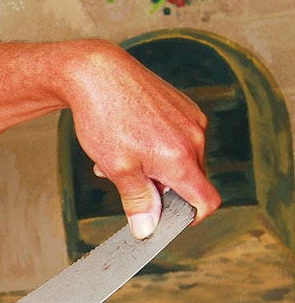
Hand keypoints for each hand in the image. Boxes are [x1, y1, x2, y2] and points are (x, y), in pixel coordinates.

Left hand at [65, 41, 220, 237]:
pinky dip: (156, 147)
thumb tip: (148, 229)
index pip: (207, 201)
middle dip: (161, 188)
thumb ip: (138, 201)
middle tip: (124, 180)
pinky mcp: (182, 106)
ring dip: (154, 167)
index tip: (168, 220)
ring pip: (181, 159)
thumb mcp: (117, 169)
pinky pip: (177, 137)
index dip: (191, 217)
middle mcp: (195, 137)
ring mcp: (191, 118)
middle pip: (191, 180)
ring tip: (117, 156)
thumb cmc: (104, 119)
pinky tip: (126, 138)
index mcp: (182, 158)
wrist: (96, 73)